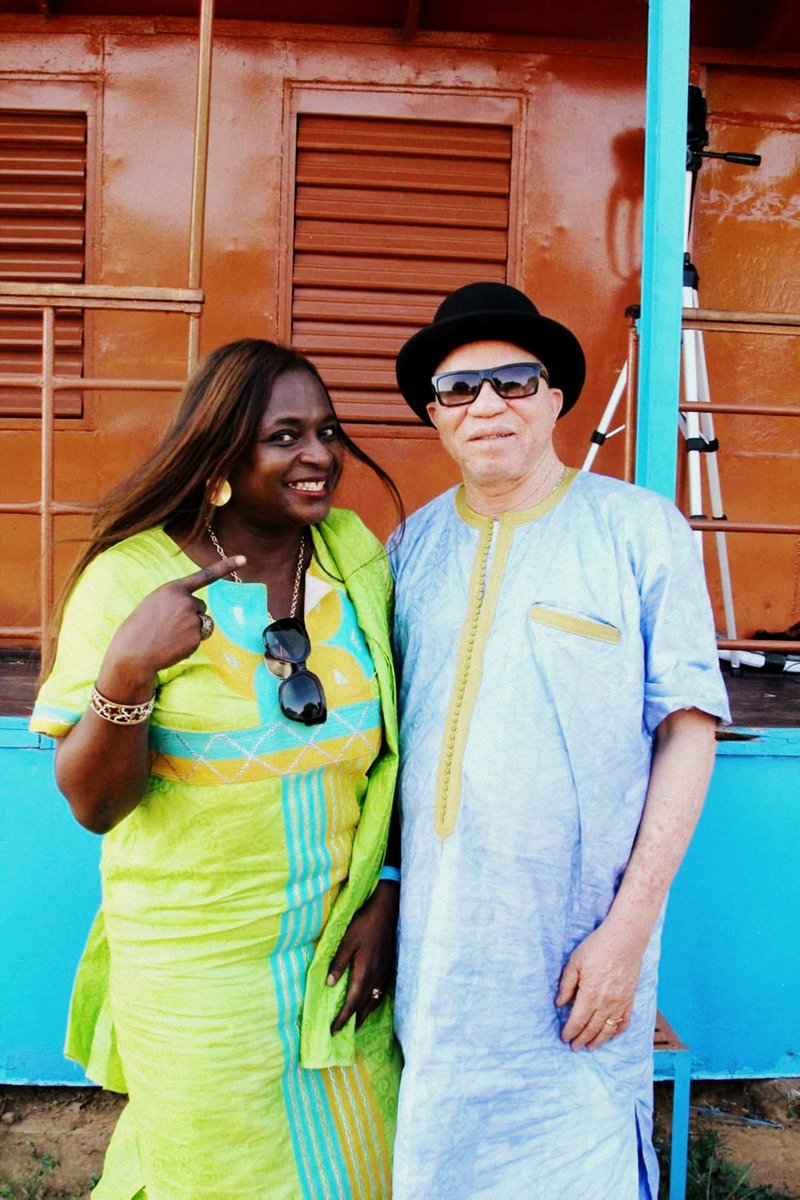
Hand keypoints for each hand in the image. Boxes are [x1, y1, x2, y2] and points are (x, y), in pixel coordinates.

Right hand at [104, 555, 245, 685]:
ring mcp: (193, 620)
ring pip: (202, 622)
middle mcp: (186, 602)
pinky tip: (173, 646)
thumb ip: (175, 599)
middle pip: (200, 606)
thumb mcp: (154, 602)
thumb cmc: (141, 627)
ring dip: (191, 629)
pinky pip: (199, 638)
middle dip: (190, 615)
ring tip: (170, 635)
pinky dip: (188, 643)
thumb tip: (196, 608)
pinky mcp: (197, 637)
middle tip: (168, 625)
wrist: (134, 652)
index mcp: (173, 589)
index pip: (204, 576)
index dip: (226, 566)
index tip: (243, 558)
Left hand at [327, 881, 398, 1033]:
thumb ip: (338, 963)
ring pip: (375, 1000)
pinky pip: (381, 991)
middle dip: (354, 1020)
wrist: (388, 910)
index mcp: (364, 972)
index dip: (343, 1018)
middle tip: (343, 1031)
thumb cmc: (365, 923)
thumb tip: (329, 984)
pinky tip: (371, 1000)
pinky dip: (374, 1001)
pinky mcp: (389, 966)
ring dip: (365, 1013)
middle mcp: (376, 977)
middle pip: (365, 1006)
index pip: (353, 1002)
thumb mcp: (347, 941)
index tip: (333, 1030)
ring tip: (356, 1021)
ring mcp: (385, 972)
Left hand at [555, 922, 643, 1050]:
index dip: (570, 1032)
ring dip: (598, 1041)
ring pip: (608, 1029)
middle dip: (581, 1040)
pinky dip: (617, 1031)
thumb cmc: (597, 947)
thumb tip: (560, 1003)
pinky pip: (625, 1021)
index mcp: (590, 995)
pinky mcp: (630, 999)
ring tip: (590, 1047)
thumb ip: (566, 985)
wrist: (625, 939)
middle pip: (592, 1029)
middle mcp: (606, 1004)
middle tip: (574, 1047)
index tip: (564, 1037)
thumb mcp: (574, 962)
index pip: (577, 1022)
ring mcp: (620, 1003)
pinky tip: (611, 1034)